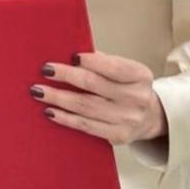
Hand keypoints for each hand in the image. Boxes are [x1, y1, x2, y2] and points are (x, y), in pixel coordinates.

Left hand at [29, 52, 167, 144]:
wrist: (150, 118)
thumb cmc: (128, 87)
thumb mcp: (124, 70)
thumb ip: (101, 61)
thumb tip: (69, 52)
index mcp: (140, 75)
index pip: (113, 66)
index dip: (91, 61)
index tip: (71, 56)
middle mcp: (137, 98)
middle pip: (94, 85)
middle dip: (66, 75)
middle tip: (46, 70)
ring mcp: (128, 119)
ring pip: (85, 106)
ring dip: (58, 98)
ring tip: (38, 91)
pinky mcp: (118, 136)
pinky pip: (85, 126)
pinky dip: (65, 118)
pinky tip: (50, 111)